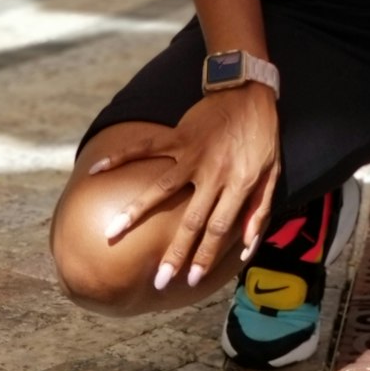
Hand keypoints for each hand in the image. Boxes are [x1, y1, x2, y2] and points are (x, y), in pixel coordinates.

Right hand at [89, 85, 280, 289]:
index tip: (190, 280)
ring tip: (112, 233)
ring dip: (136, 212)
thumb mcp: (273, 172)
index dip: (205, 255)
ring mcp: (193, 154)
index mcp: (239, 184)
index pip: (220, 228)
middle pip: (192, 219)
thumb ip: (260, 210)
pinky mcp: (178, 136)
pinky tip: (97, 170)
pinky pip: (145, 148)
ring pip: (161, 188)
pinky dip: (121, 157)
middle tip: (159, 280)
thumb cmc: (262, 135)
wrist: (249, 90)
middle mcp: (215, 173)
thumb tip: (249, 249)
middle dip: (175, 252)